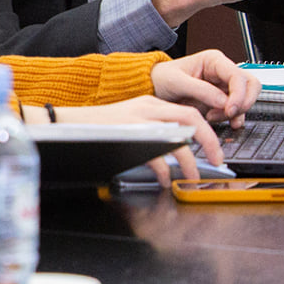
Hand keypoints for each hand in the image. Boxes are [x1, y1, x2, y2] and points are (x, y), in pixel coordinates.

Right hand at [51, 95, 227, 183]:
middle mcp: (148, 109)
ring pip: (177, 138)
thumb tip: (180, 149)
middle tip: (216, 161)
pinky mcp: (126, 136)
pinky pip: (154, 155)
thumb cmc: (100, 128)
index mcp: (152, 103)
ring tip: (190, 177)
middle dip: (209, 142)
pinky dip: (163, 171)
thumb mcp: (132, 121)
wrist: (67, 123)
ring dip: (189, 161)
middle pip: (191, 119)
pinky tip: (163, 180)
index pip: (191, 112)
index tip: (216, 150)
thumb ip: (155, 129)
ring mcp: (137, 122)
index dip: (208, 132)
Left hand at [151, 49, 259, 124]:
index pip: (238, 75)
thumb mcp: (177, 82)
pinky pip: (237, 110)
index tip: (229, 109)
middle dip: (243, 102)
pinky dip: (233, 118)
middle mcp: (222, 72)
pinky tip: (220, 121)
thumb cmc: (163, 78)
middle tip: (228, 114)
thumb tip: (223, 102)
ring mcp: (223, 87)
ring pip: (246, 99)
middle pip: (251, 85)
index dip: (239, 94)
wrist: (154, 87)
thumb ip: (201, 90)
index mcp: (214, 60)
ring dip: (235, 112)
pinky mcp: (221, 101)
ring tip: (213, 117)